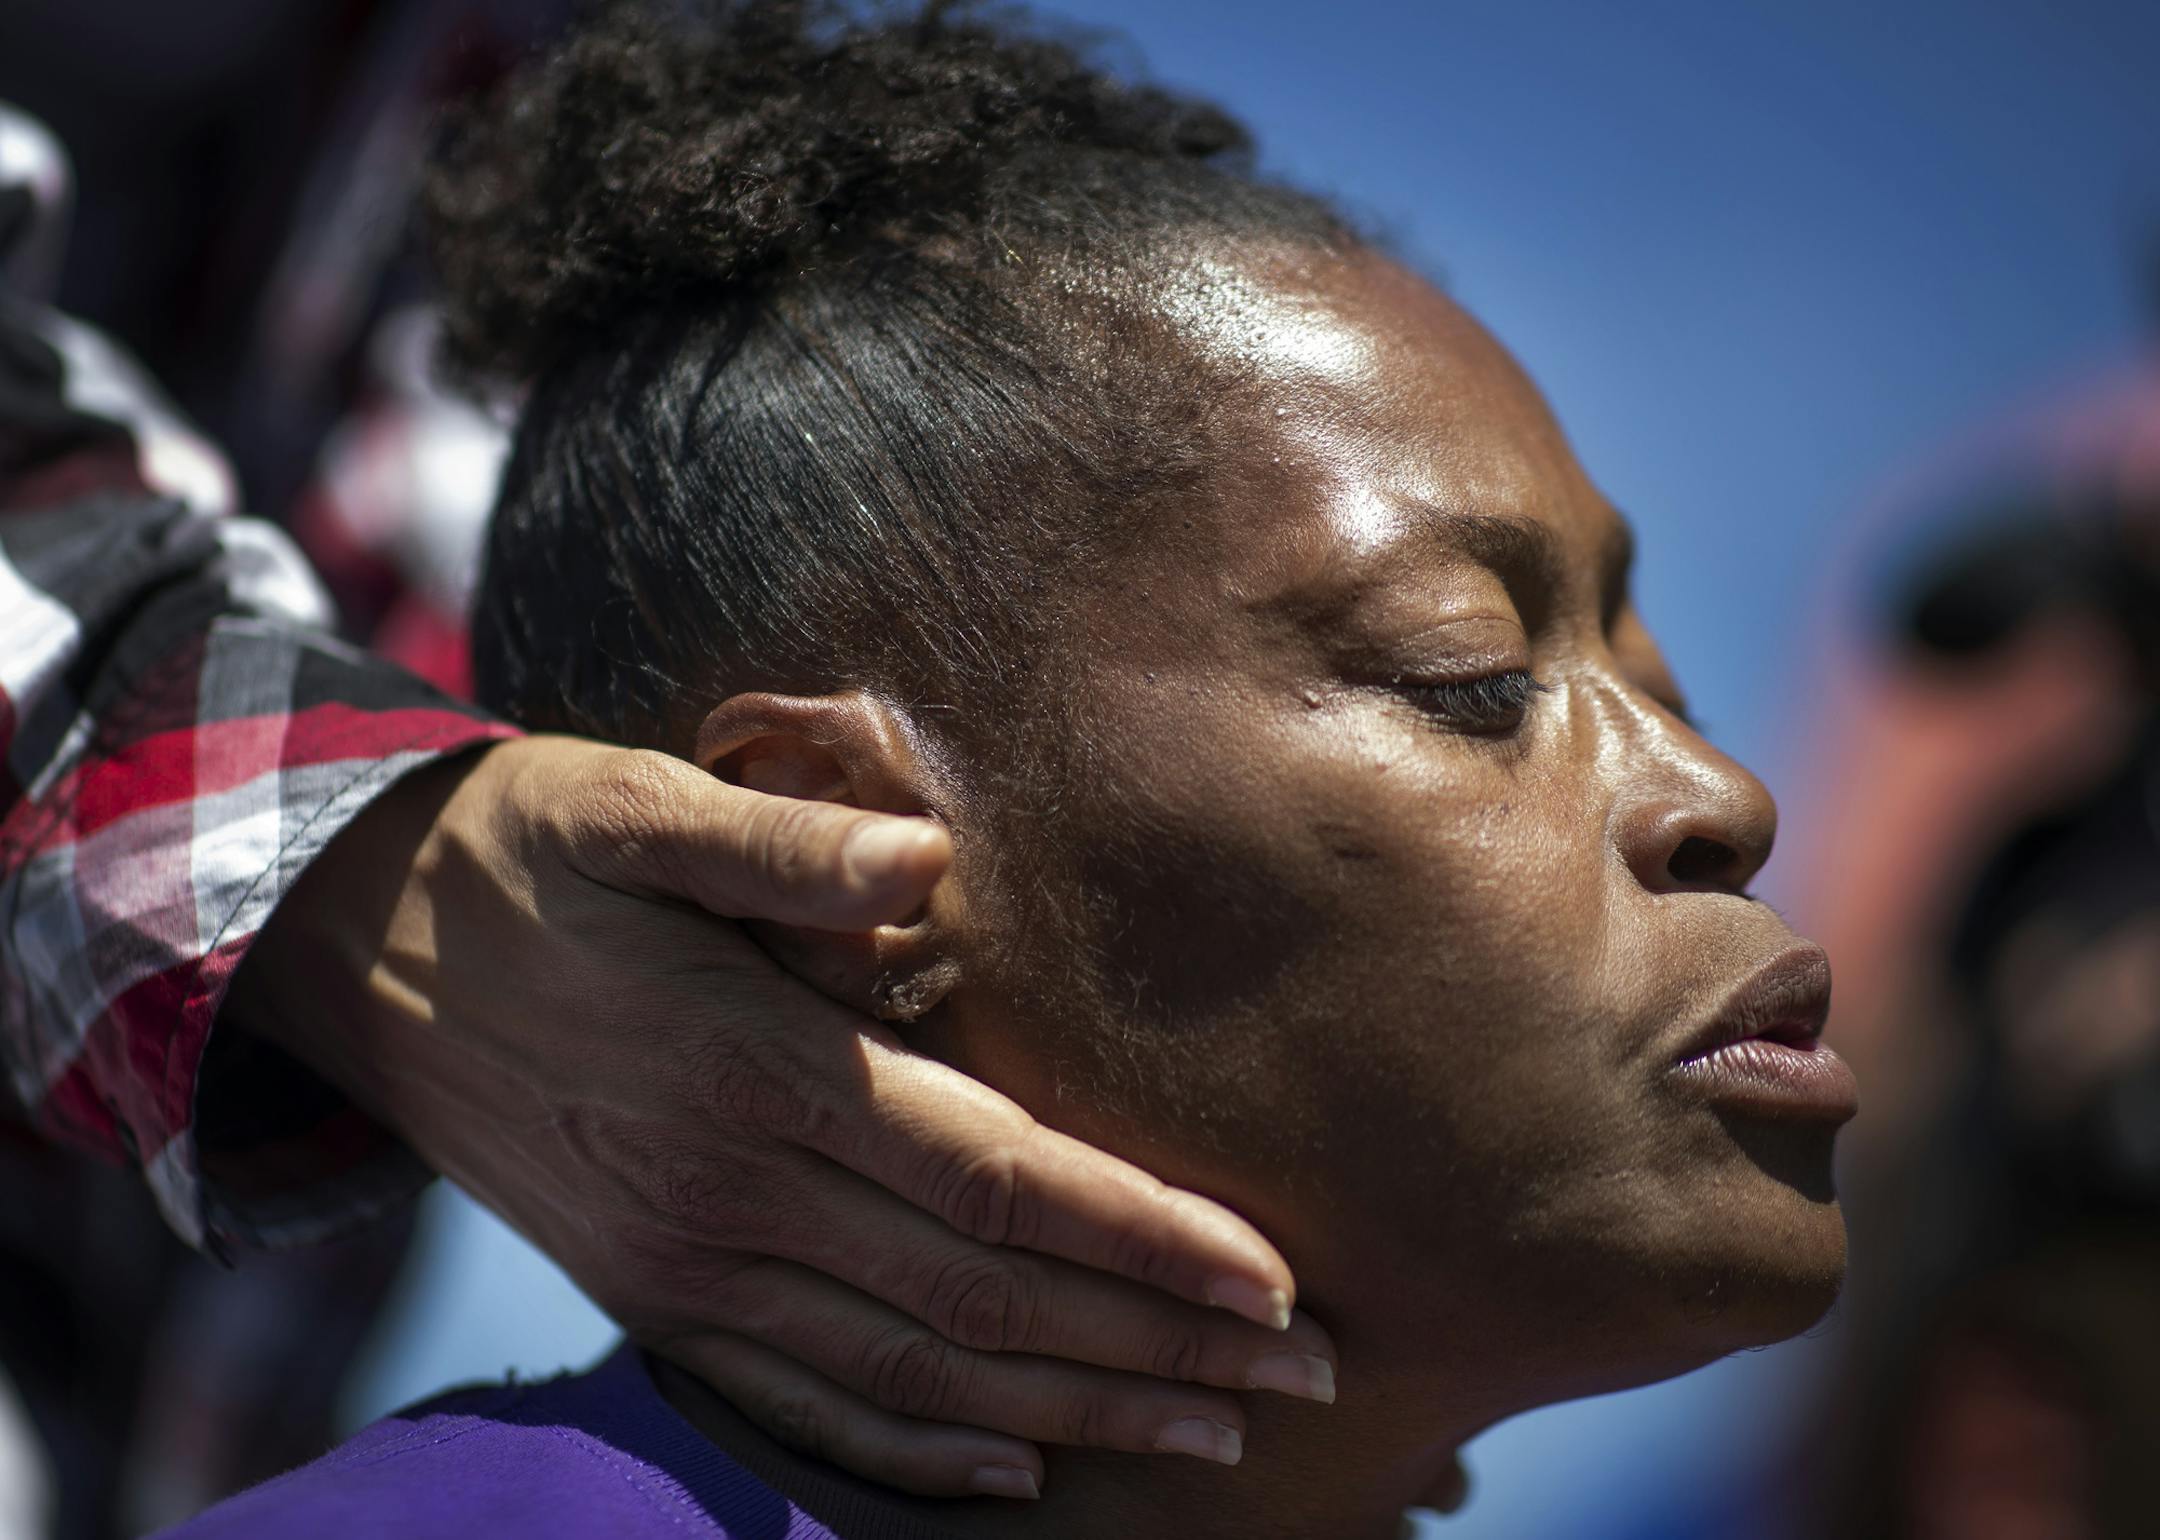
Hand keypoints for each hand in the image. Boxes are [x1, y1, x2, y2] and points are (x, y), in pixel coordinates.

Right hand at [226, 735, 1336, 1498]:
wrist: (354, 946)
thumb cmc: (523, 851)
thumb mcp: (631, 806)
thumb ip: (779, 844)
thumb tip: (928, 857)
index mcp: (752, 1070)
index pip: (993, 1176)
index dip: (1142, 1235)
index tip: (1272, 1275)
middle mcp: (728, 1197)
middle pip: (982, 1297)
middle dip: (1157, 1342)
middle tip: (1304, 1369)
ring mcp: (682, 1268)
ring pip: (914, 1374)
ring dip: (1073, 1410)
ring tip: (1213, 1431)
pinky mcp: (648, 1298)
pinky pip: (798, 1407)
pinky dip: (913, 1454)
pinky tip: (1012, 1469)